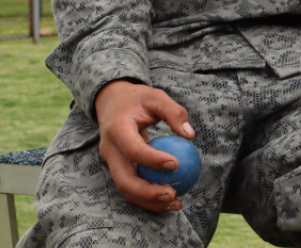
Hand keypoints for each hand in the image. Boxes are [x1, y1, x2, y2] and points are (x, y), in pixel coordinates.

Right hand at [94, 80, 194, 211]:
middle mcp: (110, 150)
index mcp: (117, 129)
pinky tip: (170, 199)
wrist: (111, 102)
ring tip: (175, 203)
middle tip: (173, 194)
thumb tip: (189, 135)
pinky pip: (131, 187)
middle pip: (123, 179)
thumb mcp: (156, 97)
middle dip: (147, 192)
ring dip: (148, 201)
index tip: (176, 164)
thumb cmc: (138, 99)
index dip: (153, 160)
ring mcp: (112, 162)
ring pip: (126, 189)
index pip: (133, 150)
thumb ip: (173, 112)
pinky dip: (148, 197)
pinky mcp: (119, 168)